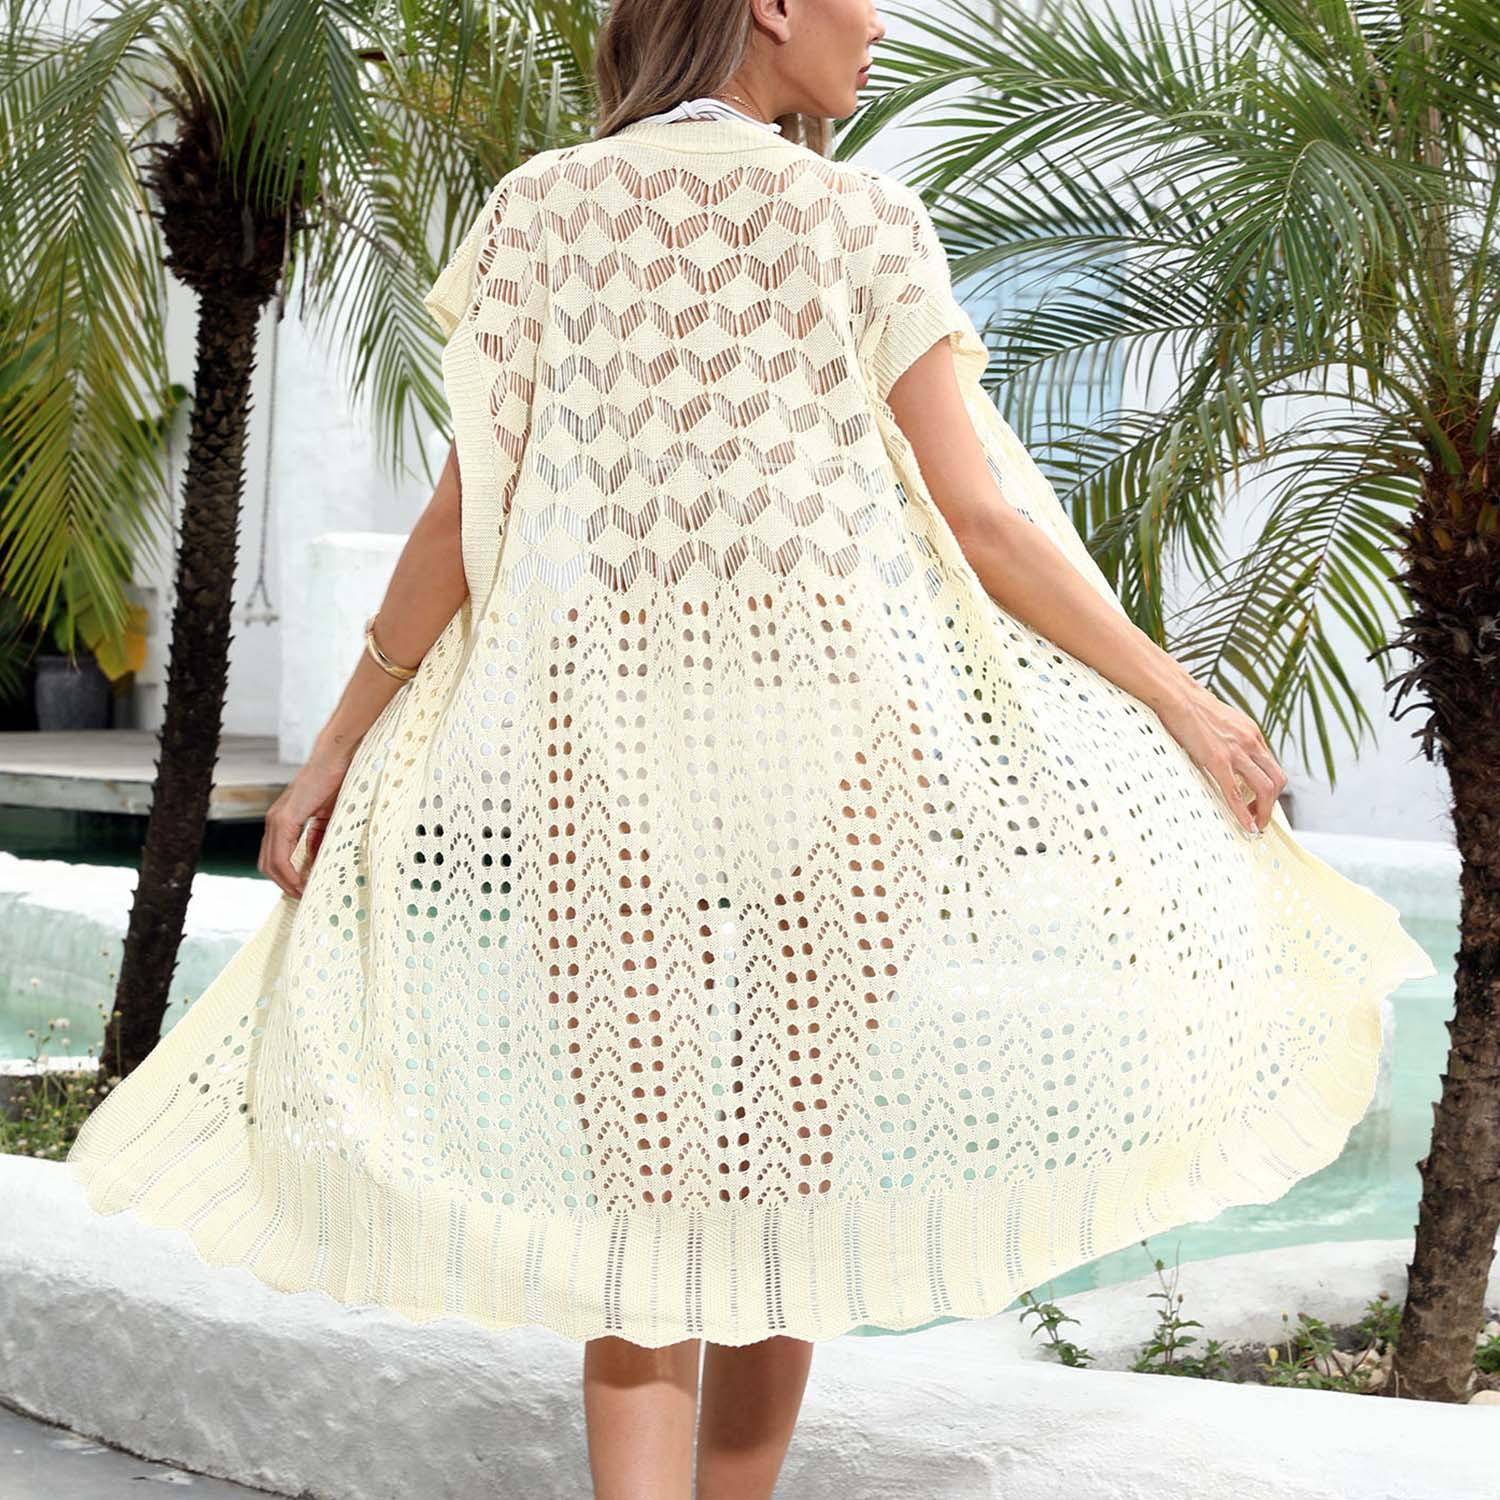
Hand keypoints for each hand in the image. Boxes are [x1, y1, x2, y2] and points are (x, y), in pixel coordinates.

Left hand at [258, 746, 355, 897]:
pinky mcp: (285, 819)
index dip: (286, 876)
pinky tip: (302, 881)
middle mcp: (274, 820)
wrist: (337, 758)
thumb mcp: (327, 817)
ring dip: (286, 882)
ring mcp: (277, 820)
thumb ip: (318, 838)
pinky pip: (281, 855)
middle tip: (302, 896)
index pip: (275, 856)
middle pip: (268, 864)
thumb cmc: (336, 781)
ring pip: (271, 863)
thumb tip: (315, 859)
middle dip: (284, 884)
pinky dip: (289, 873)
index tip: (303, 889)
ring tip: (303, 893)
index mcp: (283, 820)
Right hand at [1152, 680, 1287, 835]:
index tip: (1261, 801)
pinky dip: (1244, 813)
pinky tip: (1246, 826)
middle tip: (1260, 817)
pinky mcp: (1218, 760)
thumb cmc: (1191, 706)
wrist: (1177, 695)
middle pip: (1277, 779)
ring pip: (1265, 788)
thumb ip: (1229, 738)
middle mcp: (1250, 742)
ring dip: (1263, 811)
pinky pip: (1236, 793)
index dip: (1270, 788)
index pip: (1272, 766)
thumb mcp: (1221, 721)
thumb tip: (1224, 751)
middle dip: (1272, 803)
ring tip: (1255, 824)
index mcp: (1252, 732)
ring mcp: (1236, 752)